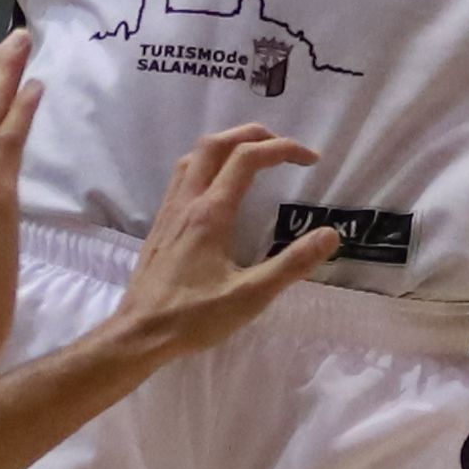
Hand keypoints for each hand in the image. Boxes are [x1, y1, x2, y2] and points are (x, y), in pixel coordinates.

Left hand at [112, 123, 346, 359]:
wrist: (139, 333)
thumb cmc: (194, 317)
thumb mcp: (250, 296)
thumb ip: (291, 264)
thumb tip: (330, 234)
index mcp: (211, 213)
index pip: (247, 158)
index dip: (282, 149)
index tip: (310, 160)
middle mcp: (187, 202)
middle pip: (215, 144)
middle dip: (253, 135)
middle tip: (283, 148)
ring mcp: (169, 211)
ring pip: (194, 156)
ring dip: (226, 145)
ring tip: (253, 157)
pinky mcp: (160, 224)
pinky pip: (182, 176)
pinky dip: (207, 164)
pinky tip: (218, 188)